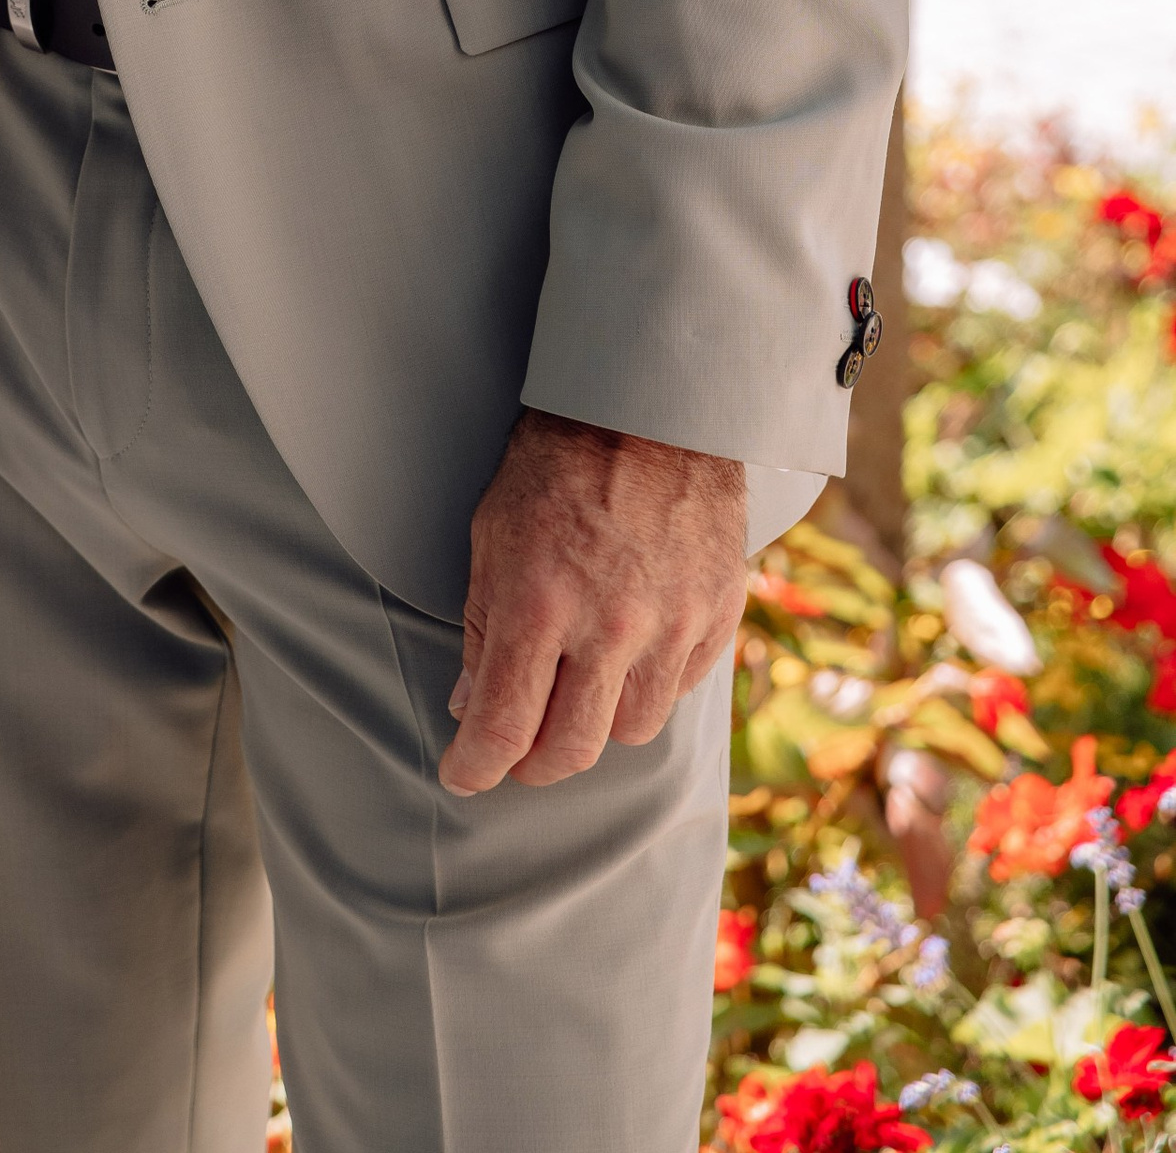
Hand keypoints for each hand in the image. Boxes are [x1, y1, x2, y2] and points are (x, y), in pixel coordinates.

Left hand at [441, 409, 745, 793]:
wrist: (649, 405)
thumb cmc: (556, 462)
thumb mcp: (492, 533)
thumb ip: (482, 625)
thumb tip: (470, 704)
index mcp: (539, 603)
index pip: (504, 726)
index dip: (475, 766)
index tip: (463, 775)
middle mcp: (609, 626)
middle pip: (571, 750)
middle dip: (532, 766)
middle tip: (516, 755)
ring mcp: (671, 625)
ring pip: (630, 731)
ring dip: (594, 727)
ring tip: (574, 695)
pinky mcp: (716, 617)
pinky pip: (679, 691)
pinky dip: (646, 688)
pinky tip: (627, 659)